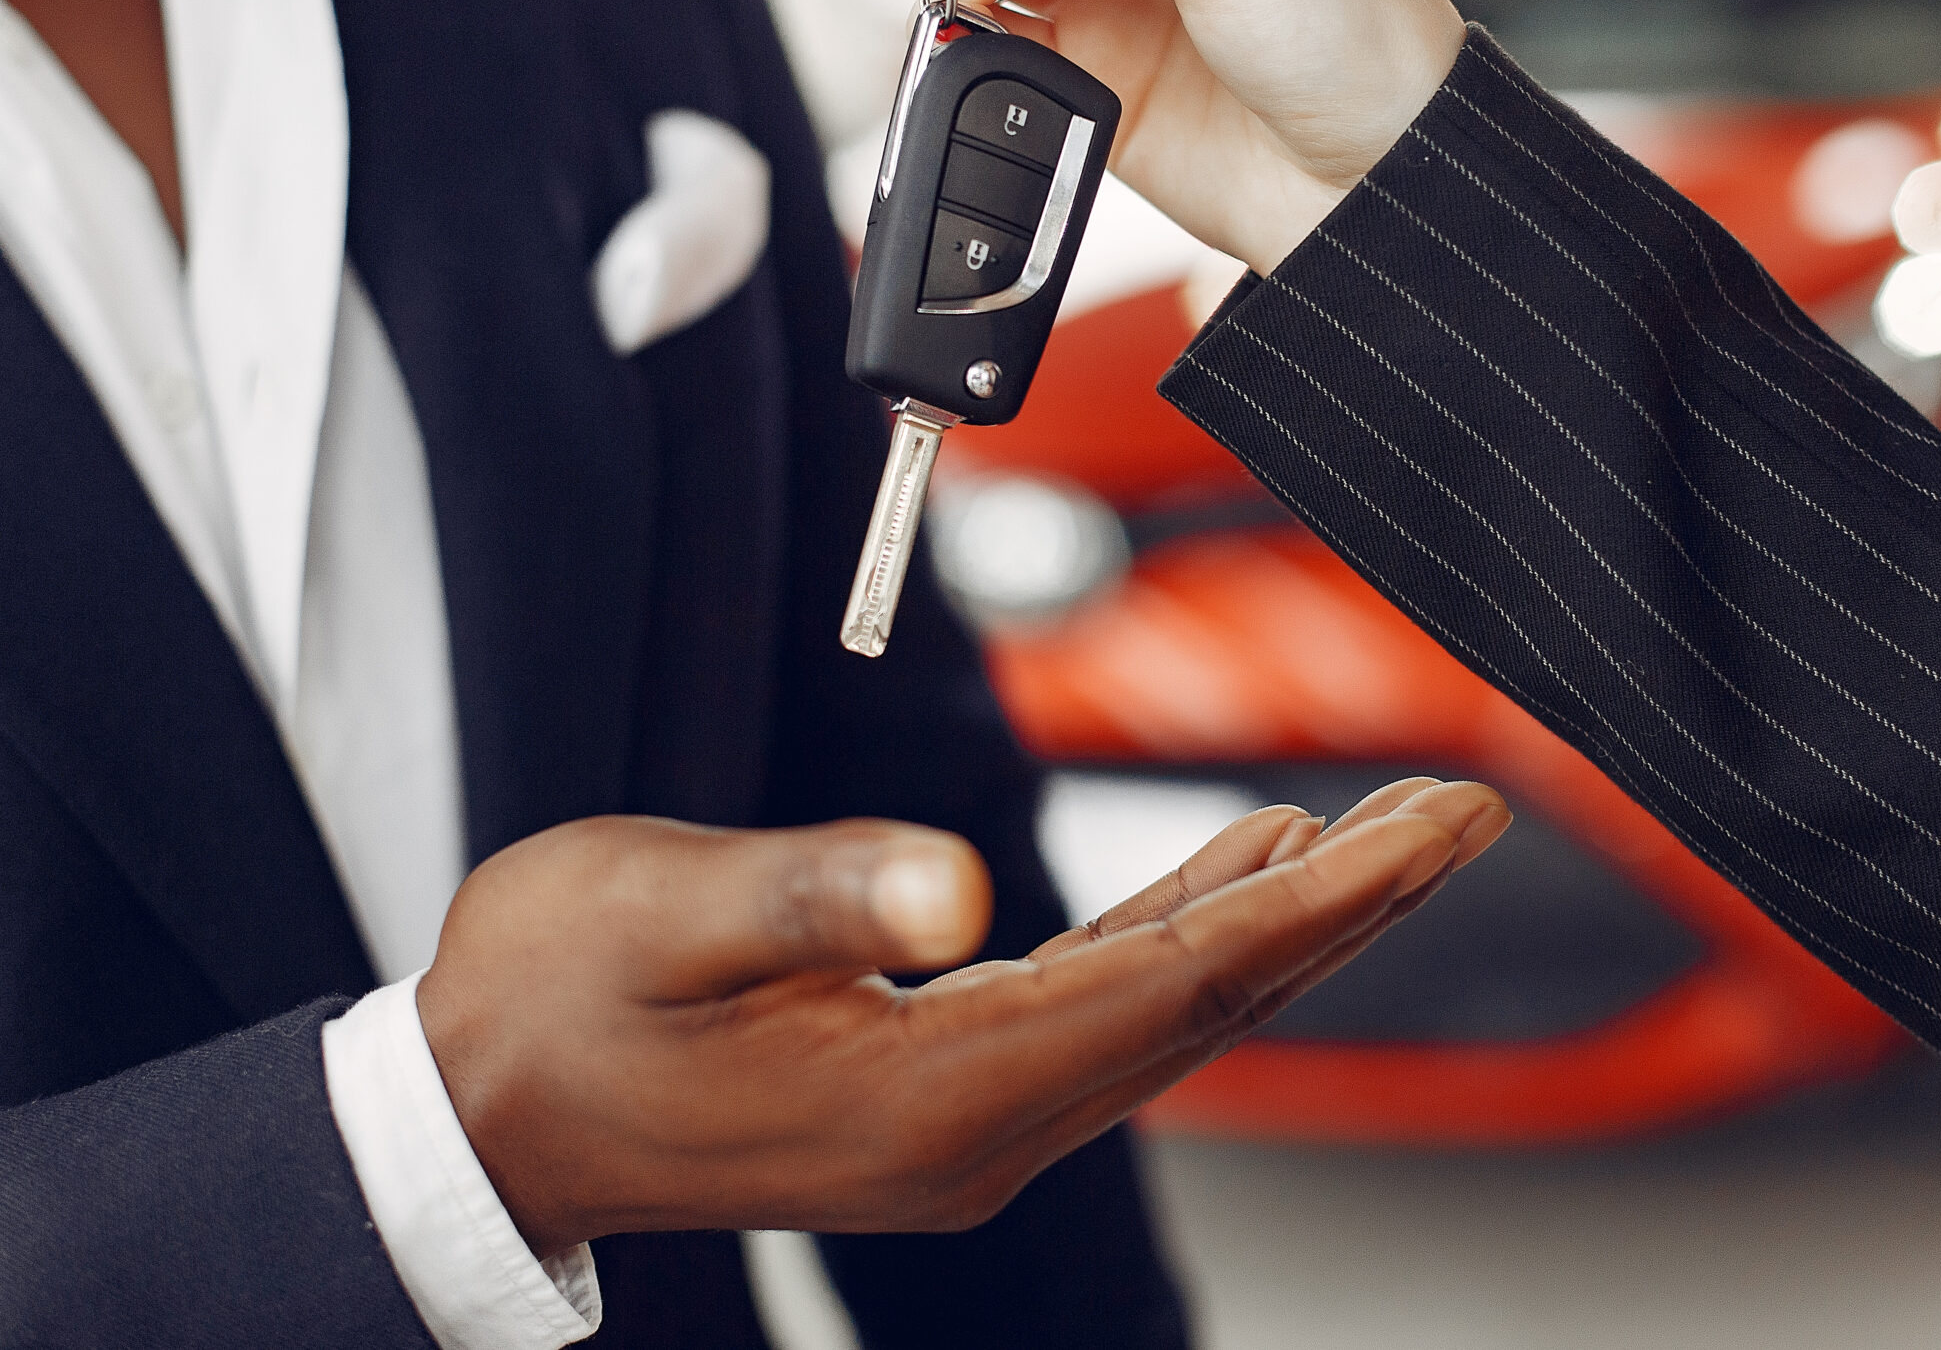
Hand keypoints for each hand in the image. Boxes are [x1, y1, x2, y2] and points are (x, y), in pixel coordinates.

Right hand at [417, 778, 1508, 1252]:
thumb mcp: (661, 918)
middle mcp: (972, 1128)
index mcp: (925, 1091)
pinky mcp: (938, 1088)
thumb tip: (955, 890)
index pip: (1173, 984)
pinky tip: (1242, 870)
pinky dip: (1189, 933)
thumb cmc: (551, 999)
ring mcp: (962, 1119)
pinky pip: (1107, 1006)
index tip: (1424, 827)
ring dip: (1286, 917)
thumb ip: (812, 897)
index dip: (1313, 901)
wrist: (480, 1113)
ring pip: (1173, 1007)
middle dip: (1346, 905)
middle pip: (1208, 1003)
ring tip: (1390, 834)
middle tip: (1461, 812)